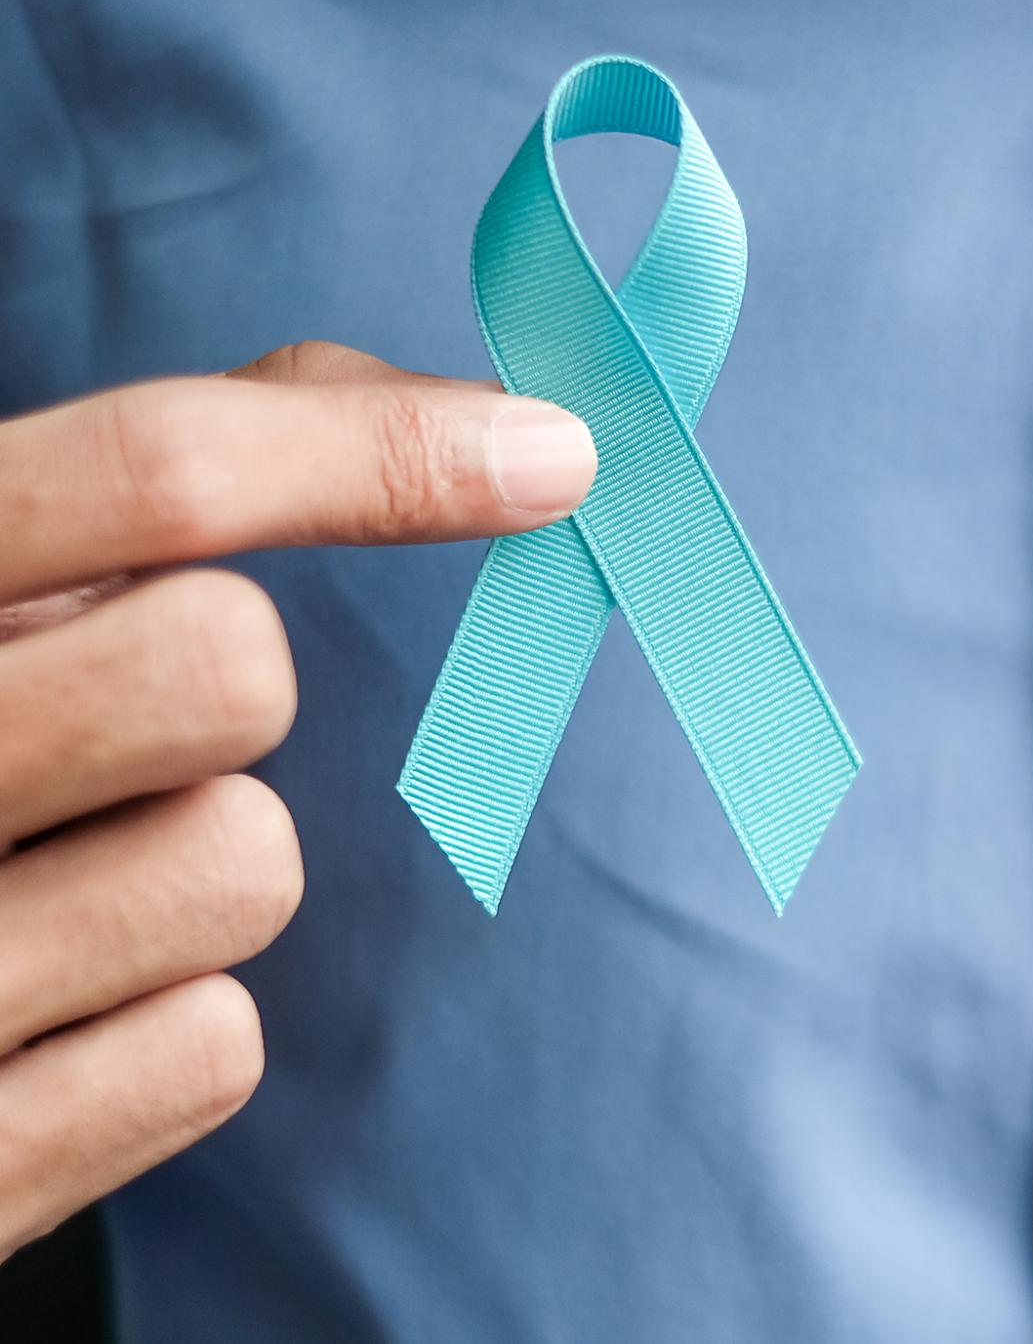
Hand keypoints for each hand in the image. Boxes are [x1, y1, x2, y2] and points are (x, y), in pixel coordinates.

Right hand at [0, 341, 594, 1256]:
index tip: (550, 455)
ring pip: (243, 863)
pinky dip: (162, 1024)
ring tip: (49, 883)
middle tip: (113, 725)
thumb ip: (162, 477)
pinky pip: (210, 1048)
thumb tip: (458, 416)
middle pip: (225, 666)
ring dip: (192, 861)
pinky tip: (45, 1012)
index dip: (380, 453)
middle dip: (218, 682)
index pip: (149, 476)